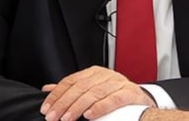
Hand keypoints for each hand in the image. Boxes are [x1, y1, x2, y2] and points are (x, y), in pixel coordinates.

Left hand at [40, 66, 154, 120]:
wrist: (142, 101)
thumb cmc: (114, 96)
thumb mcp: (91, 90)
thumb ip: (71, 90)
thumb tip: (47, 89)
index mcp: (94, 72)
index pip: (71, 81)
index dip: (57, 94)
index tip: (46, 108)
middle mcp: (105, 75)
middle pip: (80, 87)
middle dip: (64, 103)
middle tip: (53, 116)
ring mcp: (118, 83)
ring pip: (95, 93)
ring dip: (78, 106)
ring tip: (67, 118)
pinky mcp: (130, 93)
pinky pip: (114, 99)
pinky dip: (101, 107)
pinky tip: (90, 115)